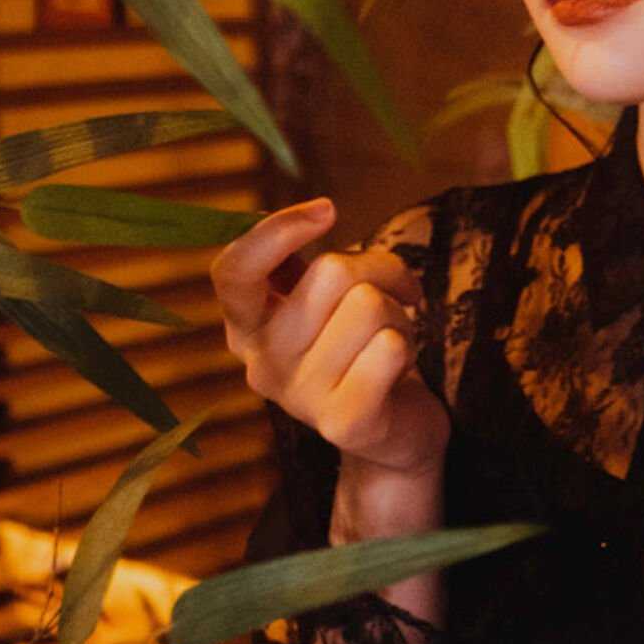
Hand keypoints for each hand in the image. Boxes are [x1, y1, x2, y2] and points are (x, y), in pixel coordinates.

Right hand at [211, 199, 450, 480]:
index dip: (276, 232)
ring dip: (400, 312)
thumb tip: (311, 214)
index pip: (233, 271)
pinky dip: (409, 344)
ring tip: (391, 339)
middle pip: (330, 271)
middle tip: (391, 296)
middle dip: (379, 271)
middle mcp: (262, 364)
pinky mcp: (343, 423)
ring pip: (369, 305)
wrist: (393, 433)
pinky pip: (390, 347)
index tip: (327, 210)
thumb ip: (304, 264)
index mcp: (247, 326)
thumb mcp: (322, 302)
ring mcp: (300, 398)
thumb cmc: (359, 347)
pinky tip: (398, 368)